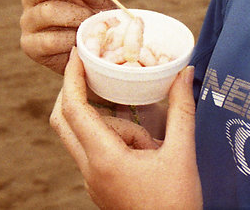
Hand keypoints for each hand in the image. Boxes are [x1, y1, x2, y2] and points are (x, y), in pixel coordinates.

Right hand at [20, 0, 114, 73]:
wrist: (93, 53)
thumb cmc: (96, 19)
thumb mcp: (102, 0)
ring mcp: (28, 21)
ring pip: (48, 12)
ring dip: (77, 15)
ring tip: (93, 21)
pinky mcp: (30, 45)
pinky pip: (50, 40)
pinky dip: (72, 39)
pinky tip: (83, 39)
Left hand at [51, 50, 202, 209]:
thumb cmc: (177, 206)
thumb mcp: (182, 154)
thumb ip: (181, 110)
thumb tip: (184, 74)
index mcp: (104, 159)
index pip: (74, 110)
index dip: (72, 78)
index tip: (77, 54)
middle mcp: (90, 170)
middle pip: (65, 121)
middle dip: (76, 93)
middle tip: (96, 72)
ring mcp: (93, 181)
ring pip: (85, 137)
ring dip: (111, 124)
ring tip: (151, 143)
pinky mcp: (101, 188)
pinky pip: (97, 152)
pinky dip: (114, 139)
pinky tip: (145, 147)